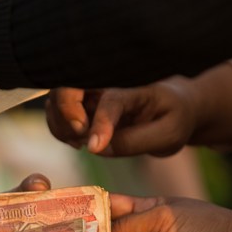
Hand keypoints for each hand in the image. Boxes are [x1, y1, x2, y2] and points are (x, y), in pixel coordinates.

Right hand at [45, 84, 197, 156]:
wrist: (174, 109)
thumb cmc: (173, 119)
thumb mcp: (168, 135)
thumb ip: (135, 142)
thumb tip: (99, 149)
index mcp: (134, 87)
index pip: (110, 100)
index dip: (100, 123)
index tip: (93, 147)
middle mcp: (106, 83)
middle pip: (68, 86)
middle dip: (66, 114)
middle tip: (80, 138)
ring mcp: (91, 92)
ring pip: (57, 100)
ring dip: (61, 125)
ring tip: (81, 143)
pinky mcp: (82, 104)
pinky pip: (58, 113)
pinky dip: (60, 129)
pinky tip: (79, 141)